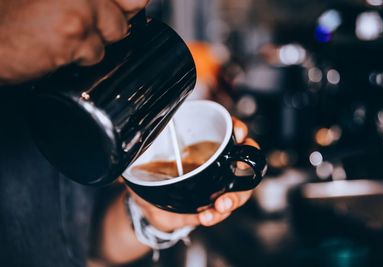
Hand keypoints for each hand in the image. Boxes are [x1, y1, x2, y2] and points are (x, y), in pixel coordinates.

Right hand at [0, 0, 147, 83]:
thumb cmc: (11, 15)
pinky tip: (56, 47)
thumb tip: (138, 1)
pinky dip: (81, 56)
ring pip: (118, 29)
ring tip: (65, 34)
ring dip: (96, 38)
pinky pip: (99, 52)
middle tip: (79, 21)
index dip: (126, 3)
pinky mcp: (74, 32)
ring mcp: (80, 4)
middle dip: (110, 20)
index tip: (125, 7)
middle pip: (129, 6)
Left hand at [127, 117, 259, 231]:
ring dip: (234, 197)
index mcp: (203, 146)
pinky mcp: (213, 205)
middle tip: (235, 169)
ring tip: (219, 206)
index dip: (238, 128)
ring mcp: (218, 185)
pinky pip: (224, 209)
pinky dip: (217, 214)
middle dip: (246, 164)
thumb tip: (125, 145)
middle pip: (245, 159)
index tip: (237, 131)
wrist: (148, 210)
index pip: (228, 130)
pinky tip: (207, 216)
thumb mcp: (142, 164)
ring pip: (241, 188)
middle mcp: (216, 163)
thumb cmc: (150, 180)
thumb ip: (135, 154)